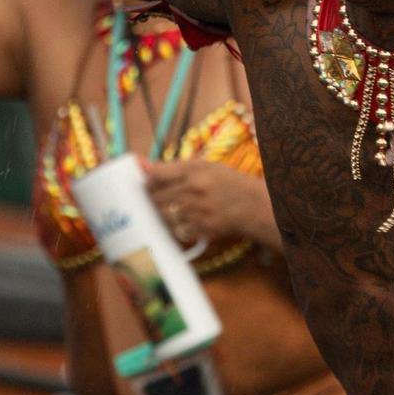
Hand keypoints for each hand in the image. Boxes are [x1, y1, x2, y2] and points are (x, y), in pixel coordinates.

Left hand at [144, 158, 275, 249]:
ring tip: (174, 208)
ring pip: (164, 215)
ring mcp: (198, 211)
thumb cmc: (227, 183)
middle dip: (153, 199)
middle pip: (156, 197)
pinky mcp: (202, 229)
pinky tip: (187, 220)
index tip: (149, 183)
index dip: (148, 180)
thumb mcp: (205, 166)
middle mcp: (195, 190)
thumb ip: (173, 166)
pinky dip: (177, 226)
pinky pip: (177, 230)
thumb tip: (141, 164)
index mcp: (195, 170)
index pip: (156, 175)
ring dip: (164, 213)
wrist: (252, 206)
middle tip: (158, 198)